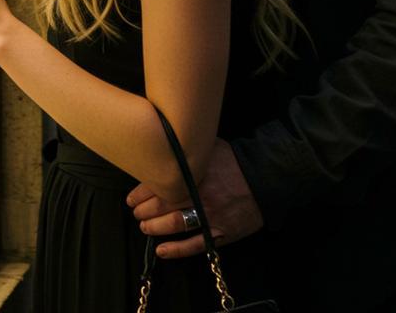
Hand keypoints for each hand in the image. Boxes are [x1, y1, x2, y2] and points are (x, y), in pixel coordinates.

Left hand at [126, 139, 263, 256]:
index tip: (131, 197)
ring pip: (177, 224)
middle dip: (145, 210)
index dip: (142, 193)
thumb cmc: (232, 160)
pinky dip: (177, 250)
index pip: (160, 184)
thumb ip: (187, 150)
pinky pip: (196, 245)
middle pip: (164, 205)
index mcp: (195, 172)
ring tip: (144, 227)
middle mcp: (200, 195)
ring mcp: (211, 216)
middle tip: (135, 212)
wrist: (263, 176)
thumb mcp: (208, 147)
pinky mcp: (222, 233)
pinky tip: (161, 250)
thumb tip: (162, 145)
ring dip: (156, 227)